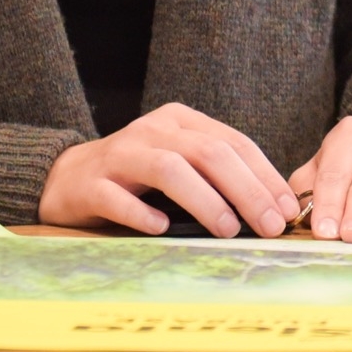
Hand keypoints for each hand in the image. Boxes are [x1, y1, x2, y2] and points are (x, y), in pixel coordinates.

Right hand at [40, 103, 298, 236]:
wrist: (64, 178)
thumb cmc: (135, 179)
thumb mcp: (179, 164)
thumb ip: (216, 176)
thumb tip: (270, 211)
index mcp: (181, 122)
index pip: (234, 143)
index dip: (265, 176)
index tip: (287, 209)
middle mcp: (153, 130)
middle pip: (210, 153)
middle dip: (247, 190)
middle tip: (269, 226)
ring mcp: (120, 154)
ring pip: (170, 169)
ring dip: (205, 200)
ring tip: (229, 229)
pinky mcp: (91, 183)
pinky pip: (119, 198)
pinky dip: (142, 214)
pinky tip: (162, 229)